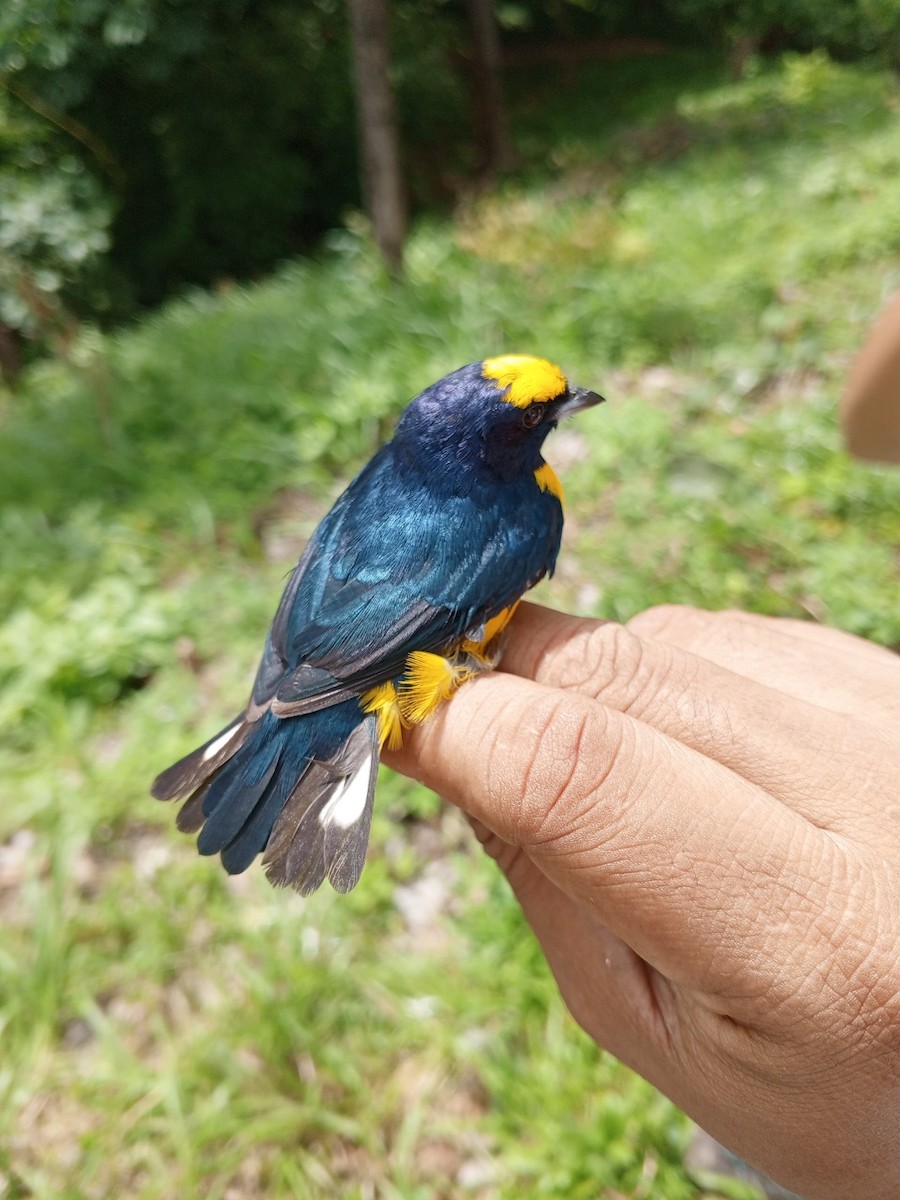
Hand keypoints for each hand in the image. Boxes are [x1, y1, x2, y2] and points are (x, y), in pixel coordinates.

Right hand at [387, 602, 899, 1199]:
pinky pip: (723, 630)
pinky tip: (688, 746)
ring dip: (586, 681)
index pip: (583, 776)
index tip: (383, 719)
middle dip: (498, 677)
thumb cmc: (793, 1069)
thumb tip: (440, 731)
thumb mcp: (647, 1021)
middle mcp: (879, 798)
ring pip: (661, 634)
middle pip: (616, 672)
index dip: (454, 722)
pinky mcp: (889, 667)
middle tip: (449, 717)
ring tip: (612, 773)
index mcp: (818, 943)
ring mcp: (893, 713)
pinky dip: (662, 671)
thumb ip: (543, 873)